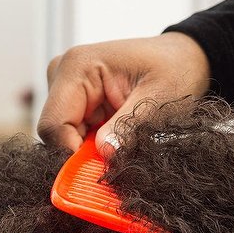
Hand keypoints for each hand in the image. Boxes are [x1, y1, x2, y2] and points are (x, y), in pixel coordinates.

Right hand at [37, 32, 209, 153]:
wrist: (180, 58)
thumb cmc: (173, 69)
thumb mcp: (159, 98)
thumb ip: (128, 127)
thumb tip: (104, 153)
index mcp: (77, 67)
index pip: (53, 126)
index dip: (70, 156)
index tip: (98, 173)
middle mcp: (62, 75)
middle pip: (55, 135)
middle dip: (82, 156)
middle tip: (116, 163)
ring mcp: (65, 89)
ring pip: (63, 140)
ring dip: (89, 153)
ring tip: (122, 146)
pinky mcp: (74, 103)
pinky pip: (73, 137)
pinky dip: (92, 148)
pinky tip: (115, 141)